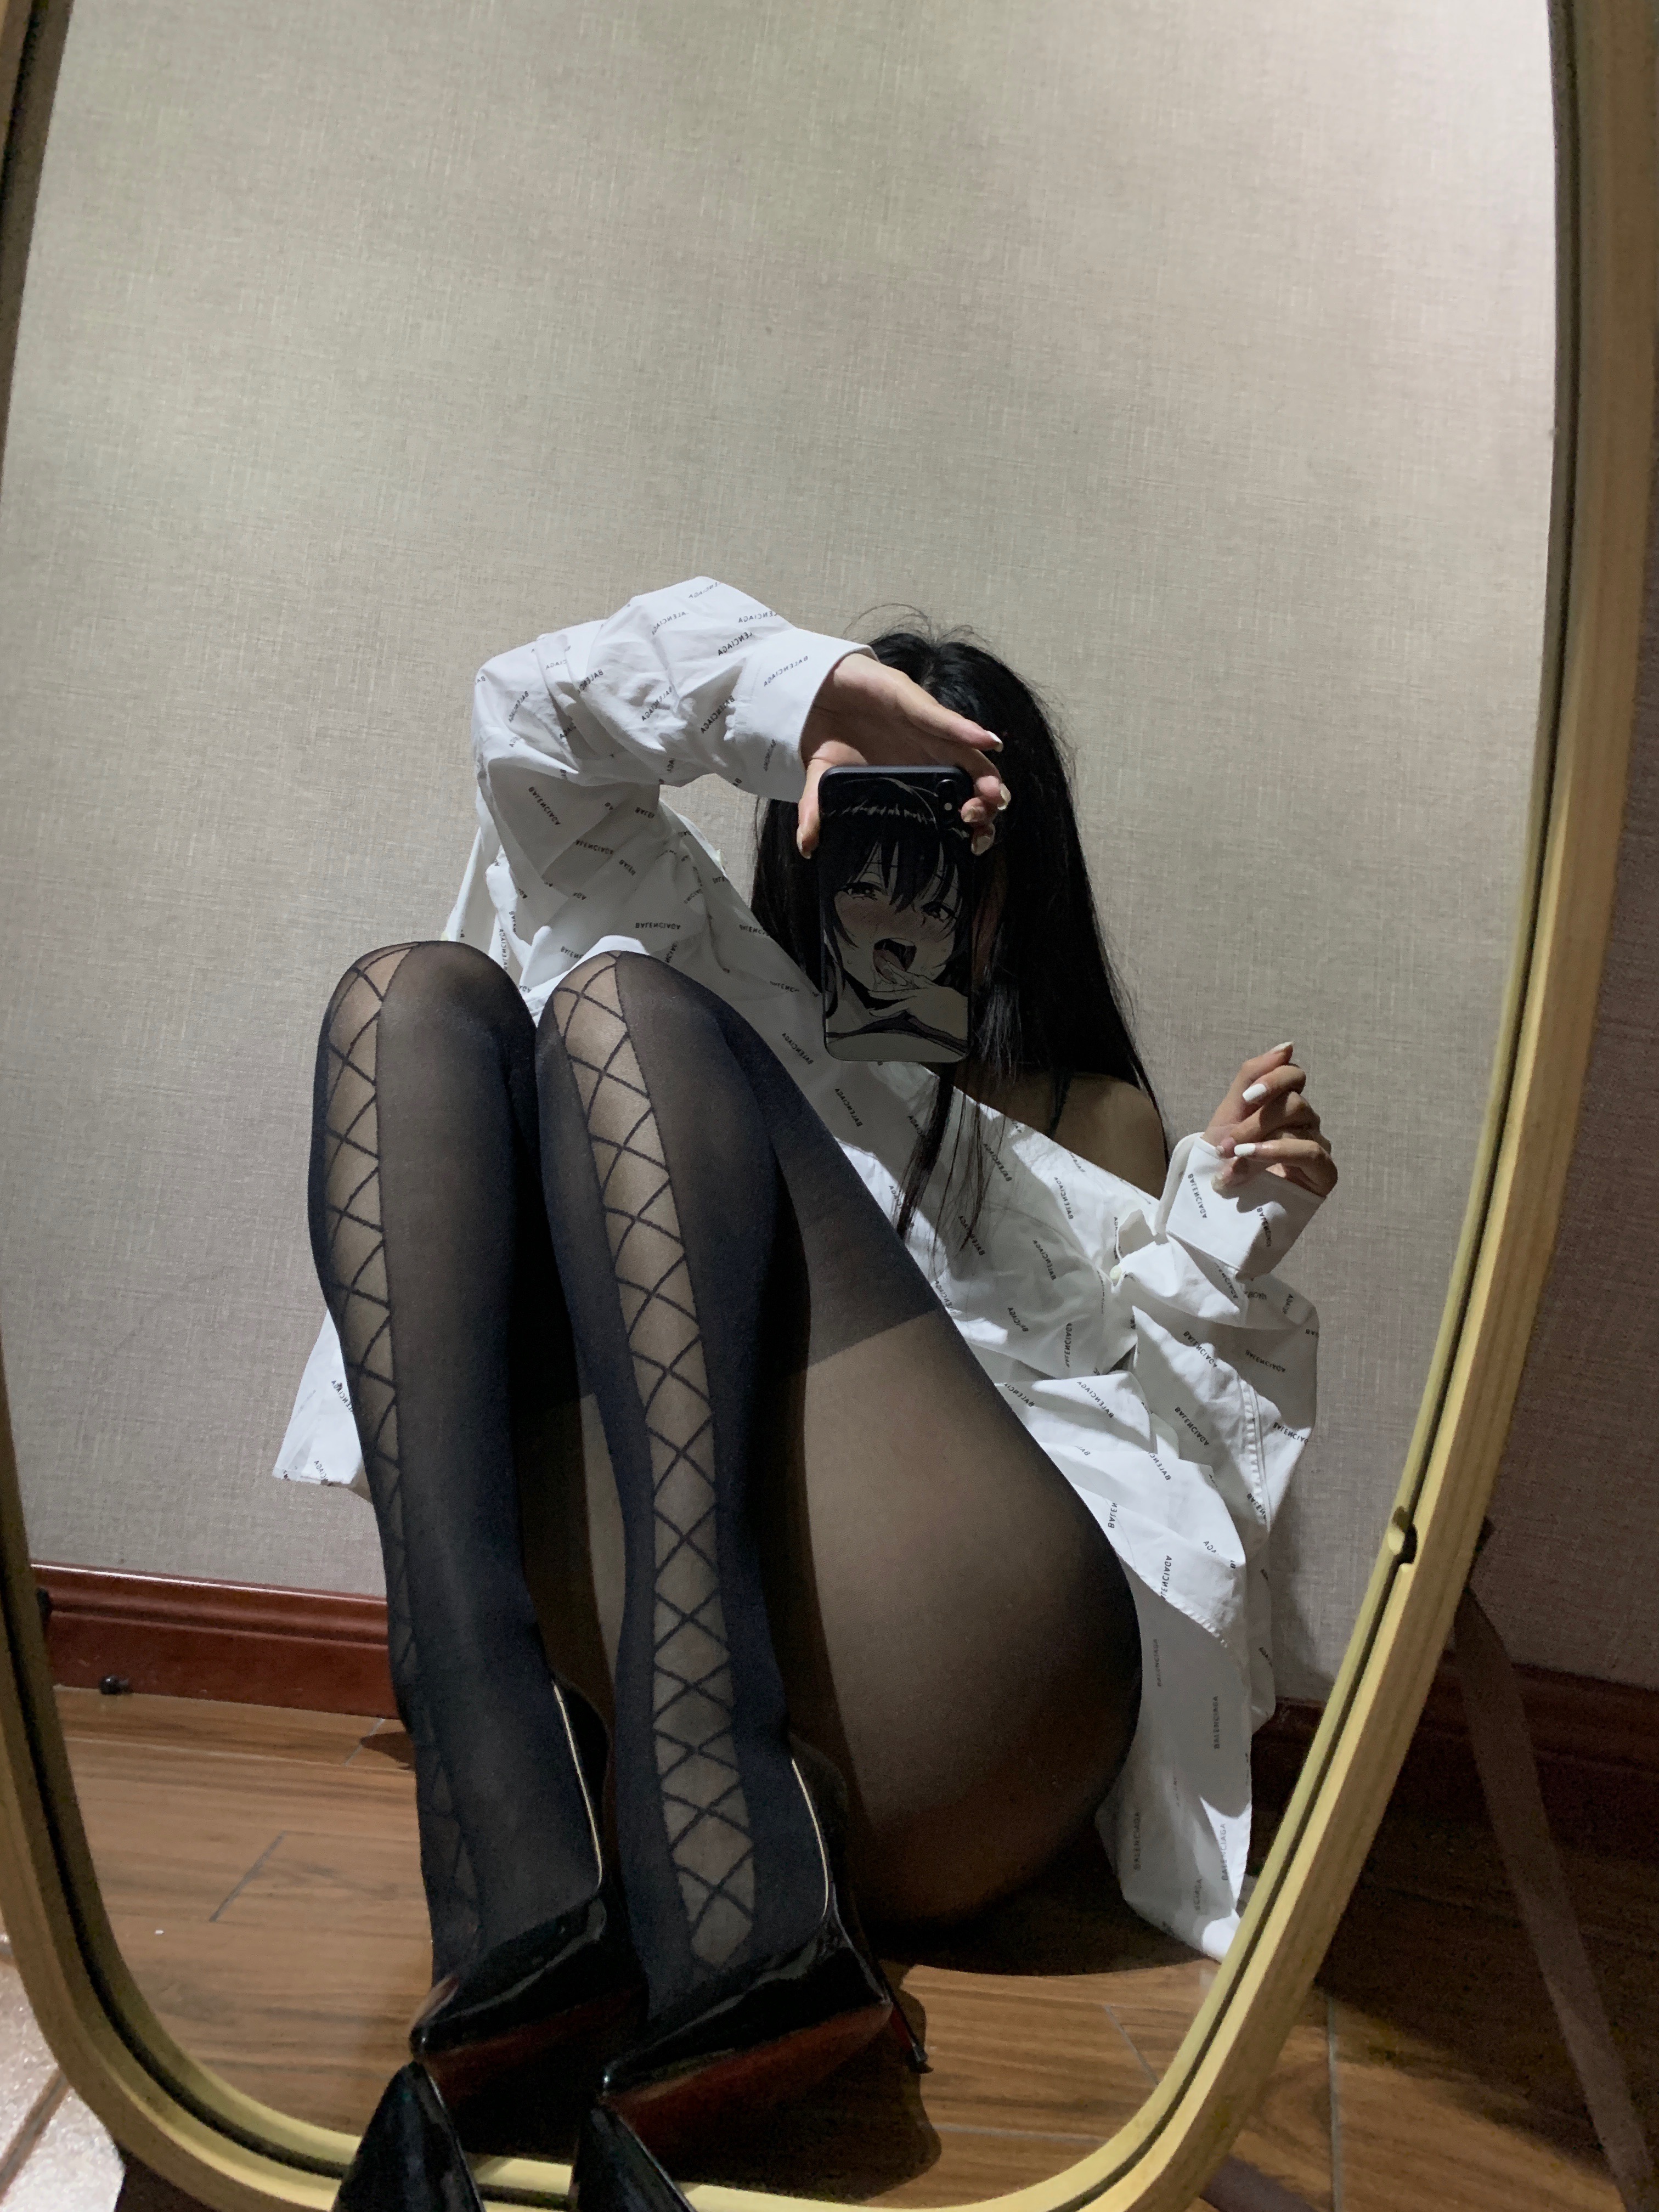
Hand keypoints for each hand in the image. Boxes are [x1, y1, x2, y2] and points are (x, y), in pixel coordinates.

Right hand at [796, 653, 1007, 854]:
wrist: (814, 691)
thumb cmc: (830, 736)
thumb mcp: (823, 778)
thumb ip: (816, 812)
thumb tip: (804, 847)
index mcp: (913, 779)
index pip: (952, 806)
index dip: (969, 826)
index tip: (970, 844)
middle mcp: (929, 757)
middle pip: (971, 785)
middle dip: (984, 807)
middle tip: (978, 824)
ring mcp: (927, 732)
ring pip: (970, 756)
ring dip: (986, 776)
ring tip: (993, 795)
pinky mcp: (915, 703)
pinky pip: (945, 720)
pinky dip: (967, 731)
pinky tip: (986, 742)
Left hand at [1204, 1043, 1337, 1198]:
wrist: (1216, 1203)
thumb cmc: (1224, 1157)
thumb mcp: (1229, 1113)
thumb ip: (1253, 1076)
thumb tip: (1288, 1046)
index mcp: (1285, 1105)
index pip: (1294, 1076)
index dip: (1273, 1079)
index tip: (1247, 1098)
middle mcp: (1306, 1123)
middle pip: (1294, 1102)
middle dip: (1255, 1120)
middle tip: (1225, 1144)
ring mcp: (1317, 1147)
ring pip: (1300, 1125)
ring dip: (1258, 1140)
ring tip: (1231, 1158)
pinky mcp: (1324, 1174)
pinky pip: (1311, 1151)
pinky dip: (1280, 1151)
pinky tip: (1254, 1157)